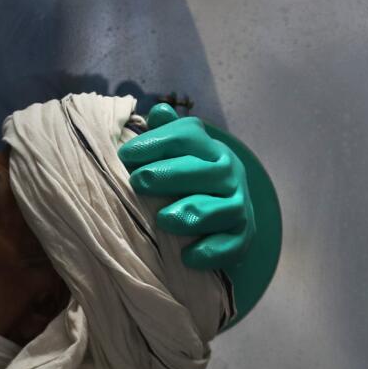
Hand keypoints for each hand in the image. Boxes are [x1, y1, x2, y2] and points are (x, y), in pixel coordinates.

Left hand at [117, 102, 255, 274]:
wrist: (227, 214)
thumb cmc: (189, 179)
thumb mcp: (179, 154)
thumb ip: (165, 134)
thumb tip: (159, 112)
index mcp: (210, 149)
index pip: (187, 136)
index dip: (156, 142)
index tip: (125, 155)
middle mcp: (229, 174)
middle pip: (206, 171)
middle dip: (170, 175)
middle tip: (138, 183)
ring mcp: (239, 207)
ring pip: (222, 209)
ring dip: (192, 213)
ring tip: (163, 220)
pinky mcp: (242, 238)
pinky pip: (231, 246)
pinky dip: (210, 251)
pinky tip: (186, 256)